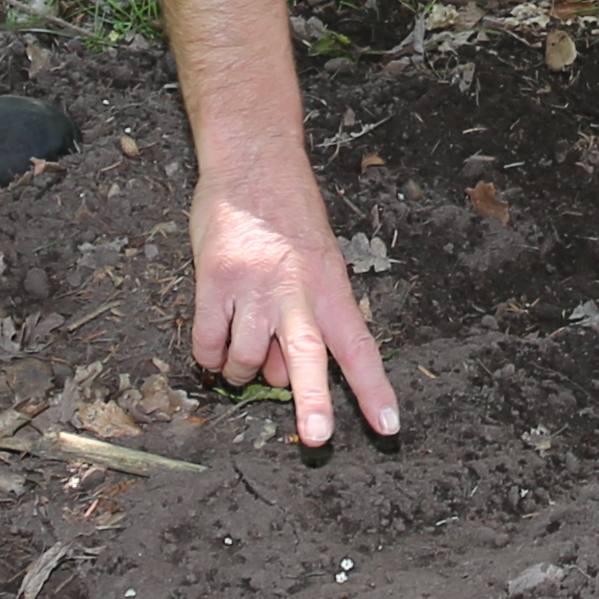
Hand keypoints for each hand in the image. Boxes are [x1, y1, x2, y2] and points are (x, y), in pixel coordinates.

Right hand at [191, 160, 401, 447]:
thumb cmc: (289, 215)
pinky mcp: (214, 280)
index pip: (359, 347)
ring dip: (240, 370)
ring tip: (243, 348)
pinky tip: (215, 346)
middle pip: (308, 355)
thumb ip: (308, 318)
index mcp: (331, 287)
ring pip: (245, 359)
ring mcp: (253, 286)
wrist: (253, 161)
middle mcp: (296, 290)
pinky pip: (208, 343)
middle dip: (313, 402)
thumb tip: (281, 376)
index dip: (374, 389)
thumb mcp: (318, 262)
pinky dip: (210, 356)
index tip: (389, 426)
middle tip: (317, 438)